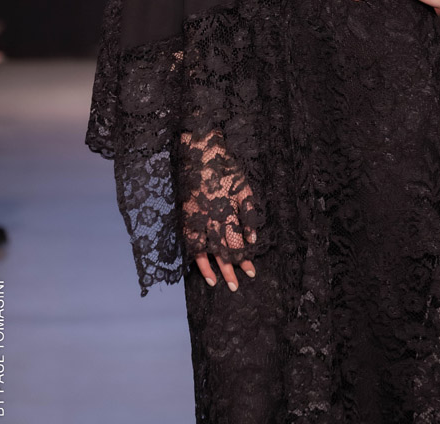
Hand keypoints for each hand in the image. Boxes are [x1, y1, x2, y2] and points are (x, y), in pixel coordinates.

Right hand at [180, 128, 258, 291]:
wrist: (201, 152)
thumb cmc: (226, 169)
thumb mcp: (244, 188)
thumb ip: (249, 213)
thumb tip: (253, 239)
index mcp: (230, 211)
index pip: (238, 241)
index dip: (245, 258)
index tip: (251, 272)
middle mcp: (214, 218)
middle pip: (224, 249)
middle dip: (231, 268)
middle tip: (237, 286)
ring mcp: (199, 217)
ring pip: (207, 248)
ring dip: (213, 267)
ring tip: (219, 284)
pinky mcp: (186, 215)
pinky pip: (190, 240)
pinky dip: (195, 255)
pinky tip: (200, 268)